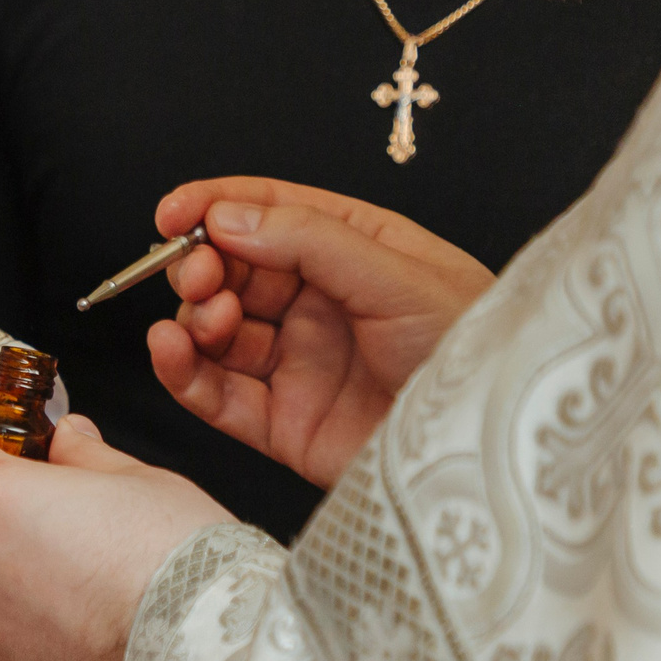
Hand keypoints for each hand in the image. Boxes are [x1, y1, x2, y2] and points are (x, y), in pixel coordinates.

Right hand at [147, 178, 492, 487]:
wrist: (491, 451)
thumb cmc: (472, 351)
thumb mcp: (399, 276)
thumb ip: (308, 239)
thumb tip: (227, 217)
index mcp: (352, 249)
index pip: (269, 212)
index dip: (213, 208)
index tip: (170, 216)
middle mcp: (318, 303)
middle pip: (233, 270)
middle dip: (203, 266)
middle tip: (201, 276)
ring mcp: (298, 363)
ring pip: (217, 330)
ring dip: (195, 318)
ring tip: (210, 321)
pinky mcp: (283, 423)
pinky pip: (217, 395)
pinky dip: (181, 373)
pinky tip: (170, 351)